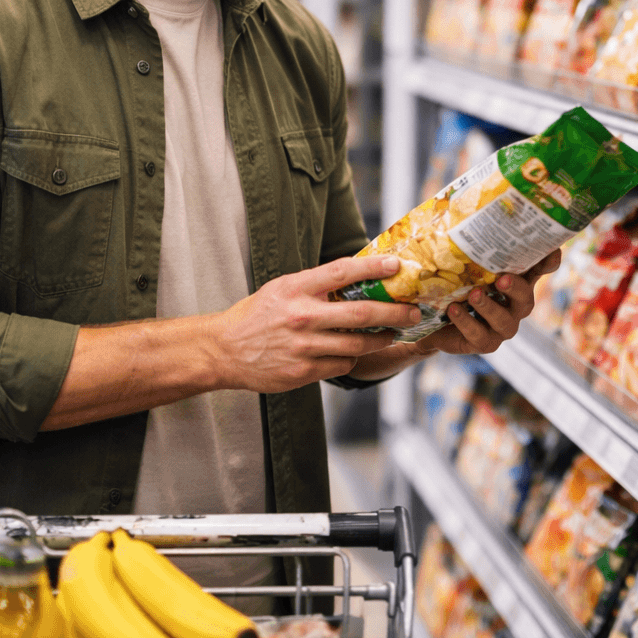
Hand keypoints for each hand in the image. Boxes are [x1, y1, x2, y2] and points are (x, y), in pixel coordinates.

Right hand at [211, 255, 420, 393]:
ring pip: (358, 343)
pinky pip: (342, 363)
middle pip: (362, 312)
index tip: (397, 266)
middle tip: (413, 311)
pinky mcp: (302, 372)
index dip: (374, 267)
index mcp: (296, 289)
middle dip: (394, 312)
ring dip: (381, 339)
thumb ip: (316, 284)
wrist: (223, 350)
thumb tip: (357, 275)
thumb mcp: (282, 288)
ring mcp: (303, 346)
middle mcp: (301, 316)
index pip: (342, 272)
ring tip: (391, 334)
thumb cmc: (257, 315)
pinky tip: (351, 352)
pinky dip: (351, 357)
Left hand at [416, 248, 562, 356]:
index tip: (552, 249)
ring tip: (472, 294)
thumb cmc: (449, 281)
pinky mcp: (484, 343)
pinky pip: (481, 336)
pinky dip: (466, 322)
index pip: (540, 268)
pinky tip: (453, 309)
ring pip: (506, 321)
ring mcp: (502, 325)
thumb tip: (456, 201)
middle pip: (526, 298)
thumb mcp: (458, 260)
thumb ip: (465, 241)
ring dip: (489, 307)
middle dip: (516, 288)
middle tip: (501, 278)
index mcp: (514, 279)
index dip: (549, 260)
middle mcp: (514, 304)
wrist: (427, 316)